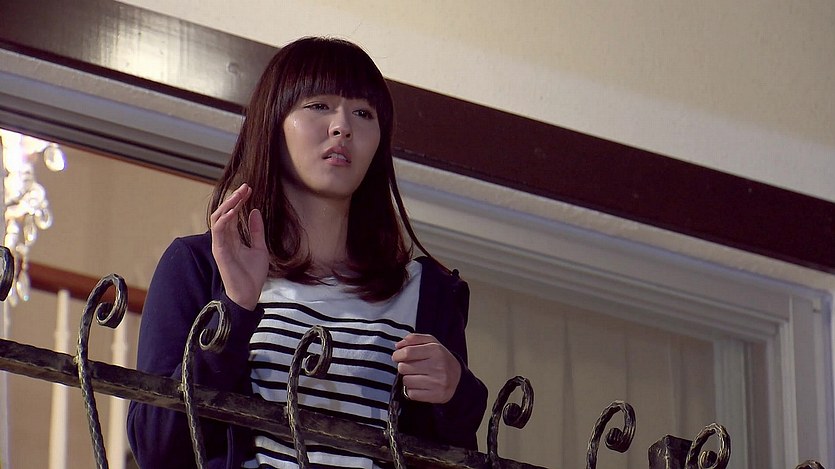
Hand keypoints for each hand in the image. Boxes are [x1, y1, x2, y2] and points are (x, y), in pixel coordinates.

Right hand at [210, 183, 268, 309]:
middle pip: (225, 212)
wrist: (249, 294)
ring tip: (240, 194)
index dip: (239, 201)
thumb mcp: (260, 248)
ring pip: (219, 218)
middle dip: (234, 198)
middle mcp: (224, 239)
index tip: (249, 189)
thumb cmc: (252, 275)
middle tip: (245, 187)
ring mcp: (220, 244)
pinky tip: (235, 210)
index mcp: (232, 238)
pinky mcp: (219, 250)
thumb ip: (256, 231)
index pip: (233, 214)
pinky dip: (225, 218)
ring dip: (229, 204)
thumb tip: (255, 211)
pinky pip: (218, 230)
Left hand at [392, 333, 461, 403]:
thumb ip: (414, 339)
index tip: (397, 356)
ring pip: (406, 381)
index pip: (408, 352)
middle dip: (403, 367)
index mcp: (436, 350)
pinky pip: (412, 394)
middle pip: (404, 367)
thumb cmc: (440, 359)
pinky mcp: (436, 396)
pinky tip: (421, 386)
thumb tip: (398, 346)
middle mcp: (438, 366)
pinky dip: (412, 390)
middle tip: (411, 367)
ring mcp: (438, 382)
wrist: (458, 378)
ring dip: (408, 379)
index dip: (398, 355)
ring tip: (417, 376)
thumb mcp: (431, 342)